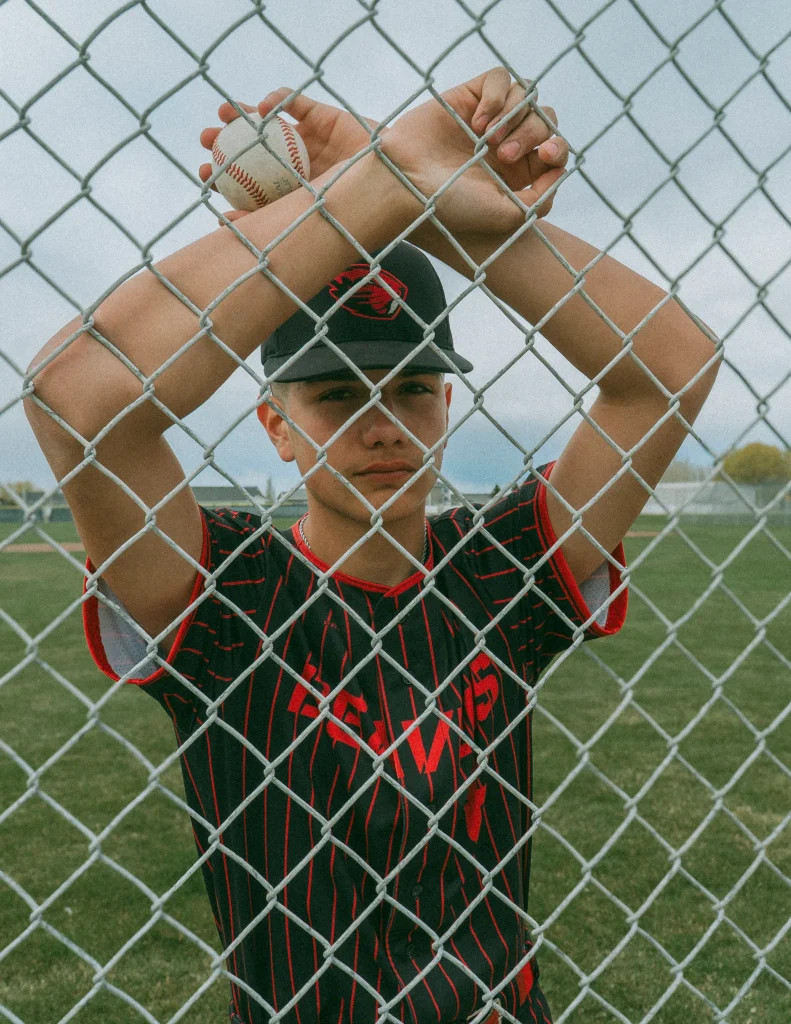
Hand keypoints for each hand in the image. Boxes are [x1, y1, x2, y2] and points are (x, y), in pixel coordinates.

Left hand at [199, 90, 378, 224]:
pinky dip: (279, 99)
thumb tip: (221, 224)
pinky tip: (265, 104)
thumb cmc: (353, 209)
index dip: (225, 178)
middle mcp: (296, 166)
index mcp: (289, 193)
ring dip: (244, 115)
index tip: (205, 174)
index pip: (249, 184)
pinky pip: (296, 103)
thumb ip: (265, 220)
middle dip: (226, 143)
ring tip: (225, 112)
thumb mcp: (303, 218)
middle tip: (206, 140)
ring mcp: (309, 140)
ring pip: (270, 124)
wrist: (393, 187)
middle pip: (254, 151)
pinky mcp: (325, 116)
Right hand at [378, 67, 567, 233]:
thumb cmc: (452, 206)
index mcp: (516, 174)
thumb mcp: (505, 215)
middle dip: (533, 133)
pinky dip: (497, 95)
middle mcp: (504, 144)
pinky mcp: (469, 96)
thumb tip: (560, 171)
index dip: (558, 148)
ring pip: (526, 96)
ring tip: (488, 138)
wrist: (407, 185)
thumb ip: (539, 200)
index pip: (555, 150)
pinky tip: (479, 121)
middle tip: (504, 154)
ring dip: (515, 115)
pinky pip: (500, 78)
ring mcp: (487, 119)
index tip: (546, 155)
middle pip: (544, 119)